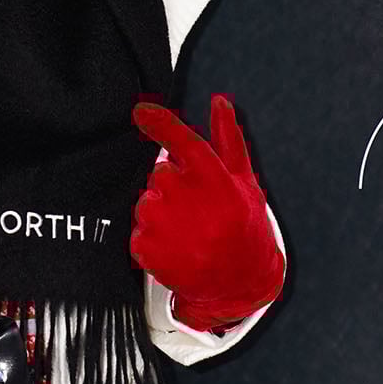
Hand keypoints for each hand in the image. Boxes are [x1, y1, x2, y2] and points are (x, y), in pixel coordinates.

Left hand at [130, 96, 284, 330]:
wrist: (240, 281)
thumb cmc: (244, 226)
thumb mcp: (244, 182)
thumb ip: (228, 139)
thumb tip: (220, 102)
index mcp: (213, 179)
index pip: (182, 140)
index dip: (160, 123)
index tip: (141, 111)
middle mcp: (188, 199)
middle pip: (159, 174)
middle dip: (171, 186)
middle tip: (194, 207)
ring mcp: (165, 226)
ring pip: (145, 202)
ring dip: (160, 212)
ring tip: (187, 230)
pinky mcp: (147, 249)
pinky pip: (138, 231)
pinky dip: (152, 238)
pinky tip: (176, 246)